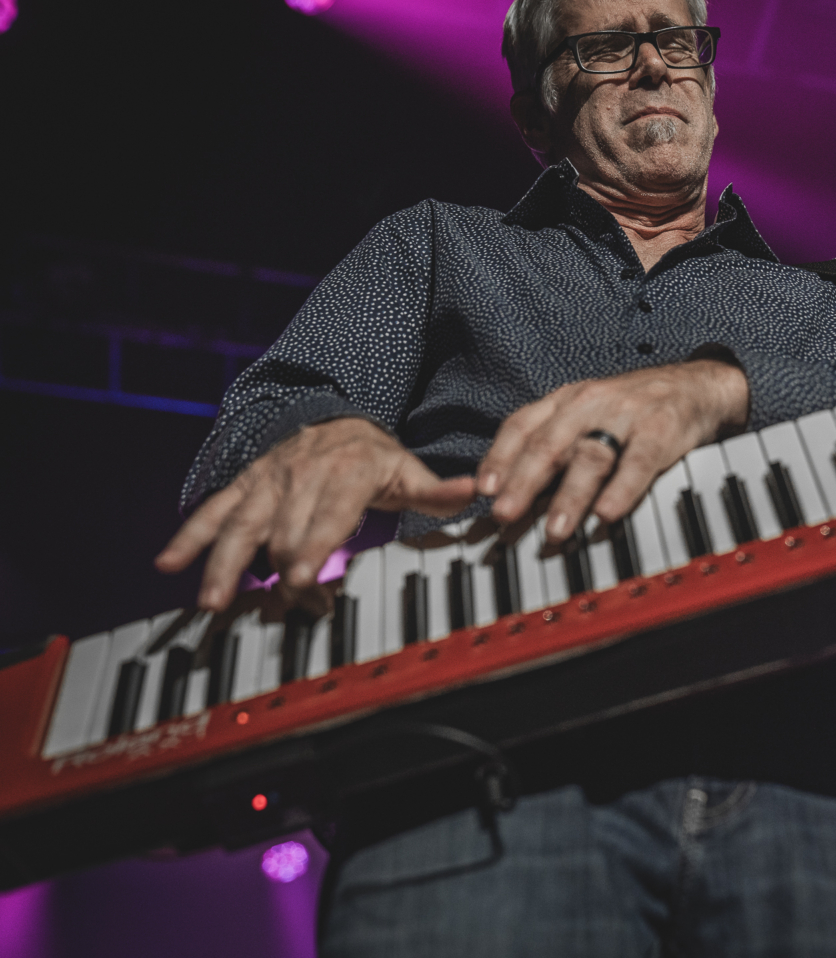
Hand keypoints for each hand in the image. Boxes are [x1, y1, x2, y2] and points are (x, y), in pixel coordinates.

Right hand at [155, 417, 475, 610]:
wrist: (333, 416)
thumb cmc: (374, 455)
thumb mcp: (409, 472)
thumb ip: (440, 492)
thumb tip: (477, 495)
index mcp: (344, 475)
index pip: (326, 517)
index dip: (314, 549)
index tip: (305, 581)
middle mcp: (299, 477)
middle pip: (283, 532)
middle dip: (282, 575)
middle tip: (289, 609)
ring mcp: (267, 482)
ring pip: (239, 525)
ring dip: (223, 564)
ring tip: (210, 601)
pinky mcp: (244, 487)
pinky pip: (213, 511)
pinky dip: (189, 536)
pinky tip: (167, 563)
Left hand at [477, 359, 748, 544]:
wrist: (696, 386)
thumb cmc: (634, 410)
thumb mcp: (588, 415)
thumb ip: (554, 448)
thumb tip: (513, 495)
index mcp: (567, 400)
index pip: (522, 425)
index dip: (500, 457)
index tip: (484, 491)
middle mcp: (591, 403)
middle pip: (550, 443)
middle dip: (524, 482)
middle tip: (506, 514)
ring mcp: (626, 416)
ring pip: (590, 456)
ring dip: (569, 496)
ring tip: (555, 530)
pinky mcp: (661, 431)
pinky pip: (638, 462)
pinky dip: (621, 490)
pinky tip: (607, 514)